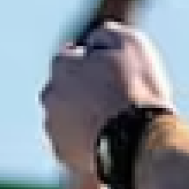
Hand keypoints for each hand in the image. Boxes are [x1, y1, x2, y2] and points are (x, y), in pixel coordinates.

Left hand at [42, 24, 174, 179]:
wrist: (138, 143)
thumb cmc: (137, 91)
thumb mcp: (131, 45)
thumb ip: (107, 35)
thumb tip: (93, 41)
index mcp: (62, 65)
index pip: (72, 56)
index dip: (94, 62)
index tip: (114, 71)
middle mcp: (50, 95)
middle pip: (66, 87)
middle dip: (83, 90)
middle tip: (113, 99)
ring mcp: (53, 127)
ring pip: (66, 117)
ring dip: (82, 117)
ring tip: (113, 124)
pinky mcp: (62, 154)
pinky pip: (72, 143)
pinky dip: (84, 141)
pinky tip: (107, 142)